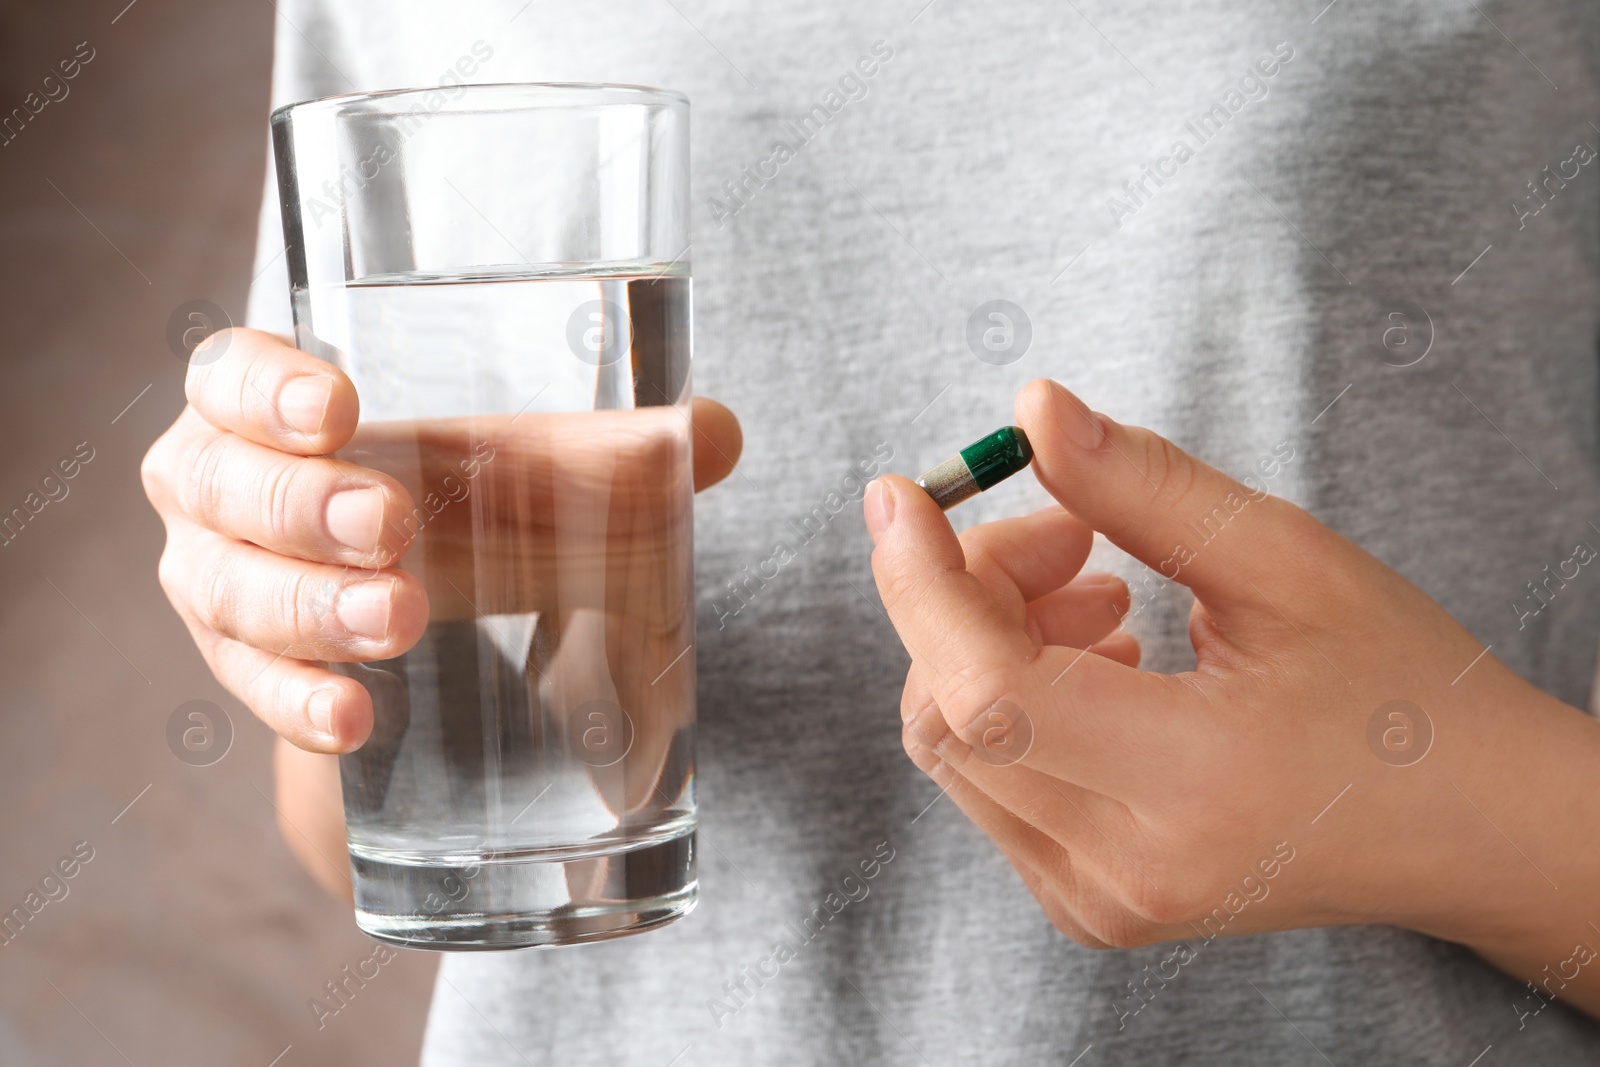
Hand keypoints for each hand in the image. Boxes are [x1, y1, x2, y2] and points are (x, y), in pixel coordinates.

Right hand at [143, 328, 741, 754]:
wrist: (426, 629)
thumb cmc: (464, 506)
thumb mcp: (531, 470)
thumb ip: (616, 449)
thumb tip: (713, 434)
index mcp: (274, 410)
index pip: (228, 374)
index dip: (264, 386)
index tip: (341, 409)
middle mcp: (225, 492)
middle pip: (219, 487)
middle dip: (301, 506)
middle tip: (392, 525)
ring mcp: (224, 587)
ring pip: (226, 593)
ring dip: (309, 610)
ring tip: (399, 622)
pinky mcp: (253, 675)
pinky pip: (255, 692)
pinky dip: (299, 705)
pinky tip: (353, 721)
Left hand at [866, 379, 1599, 998]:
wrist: (1465, 825)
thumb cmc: (1401, 689)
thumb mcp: (1287, 563)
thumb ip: (1145, 486)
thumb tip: (1030, 413)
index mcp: (1190, 791)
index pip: (989, 691)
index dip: (924, 582)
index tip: (902, 493)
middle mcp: (1125, 870)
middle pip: (948, 715)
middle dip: (968, 595)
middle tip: (1071, 534)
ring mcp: (1098, 901)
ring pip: (953, 747)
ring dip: (987, 640)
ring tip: (1103, 592)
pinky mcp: (1088, 903)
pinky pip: (989, 780)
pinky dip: (1009, 696)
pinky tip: (1100, 657)